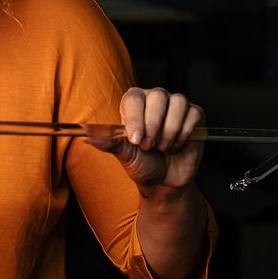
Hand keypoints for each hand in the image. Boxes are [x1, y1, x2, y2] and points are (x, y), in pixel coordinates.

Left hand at [89, 87, 203, 190]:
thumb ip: (106, 142)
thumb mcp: (123, 155)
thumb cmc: (142, 164)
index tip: (136, 140)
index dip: (136, 119)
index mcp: (134, 104)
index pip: (134, 98)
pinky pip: (193, 114)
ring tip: (163, 147)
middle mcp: (154, 100)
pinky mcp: (194, 115)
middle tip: (149, 146)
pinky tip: (177, 145)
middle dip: (153, 126)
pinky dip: (184, 133)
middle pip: (157, 96)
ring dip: (170, 130)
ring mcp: (175, 106)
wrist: (164, 182)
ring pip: (177, 102)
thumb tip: (83, 134)